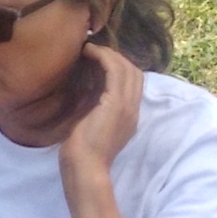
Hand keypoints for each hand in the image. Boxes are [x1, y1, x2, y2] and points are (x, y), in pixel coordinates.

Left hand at [57, 43, 145, 177]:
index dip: (118, 67)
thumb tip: (84, 89)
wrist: (85, 168)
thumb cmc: (82, 153)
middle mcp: (133, 110)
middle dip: (115, 57)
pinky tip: (88, 53)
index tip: (98, 61)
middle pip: (134, 72)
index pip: (133, 83)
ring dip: (108, 53)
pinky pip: (114, 70)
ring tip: (89, 49)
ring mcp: (127, 106)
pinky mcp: (116, 103)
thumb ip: (94, 107)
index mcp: (128, 116)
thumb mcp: (92, 124)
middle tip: (93, 51)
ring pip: (126, 67)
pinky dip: (103, 56)